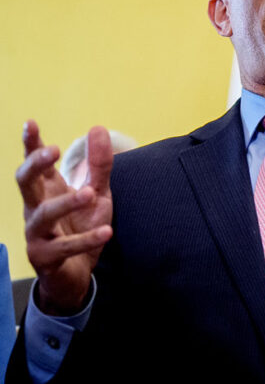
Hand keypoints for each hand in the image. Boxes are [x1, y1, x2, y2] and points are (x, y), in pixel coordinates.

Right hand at [16, 121, 113, 314]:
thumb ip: (98, 165)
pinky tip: (107, 232)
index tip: (31, 123)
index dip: (31, 144)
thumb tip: (98, 128)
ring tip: (90, 193)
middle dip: (35, 164)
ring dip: (66, 202)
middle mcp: (35, 208)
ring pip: (43, 214)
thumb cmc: (82, 225)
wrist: (77, 271)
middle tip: (54, 150)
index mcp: (46, 189)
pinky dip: (86, 239)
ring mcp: (36, 233)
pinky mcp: (45, 257)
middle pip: (25, 182)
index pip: (34, 164)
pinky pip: (64, 247)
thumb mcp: (97, 193)